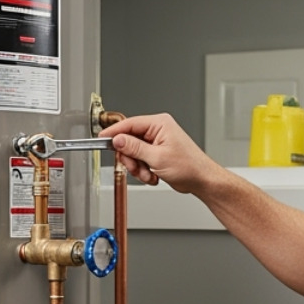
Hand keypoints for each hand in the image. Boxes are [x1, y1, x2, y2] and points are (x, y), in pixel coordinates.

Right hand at [100, 113, 225, 195]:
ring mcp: (157, 142)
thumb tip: (118, 139)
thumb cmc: (189, 166)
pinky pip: (140, 160)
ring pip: (133, 153)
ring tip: (148, 174)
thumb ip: (134, 147)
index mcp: (159, 124)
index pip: (129, 124)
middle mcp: (157, 130)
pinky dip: (143, 171)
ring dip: (137, 167)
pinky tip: (153, 176)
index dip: (114, 132)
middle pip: (129, 141)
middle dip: (131, 158)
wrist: (201, 180)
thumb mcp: (157, 157)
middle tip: (137, 168)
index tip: (102, 139)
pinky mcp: (156, 153)